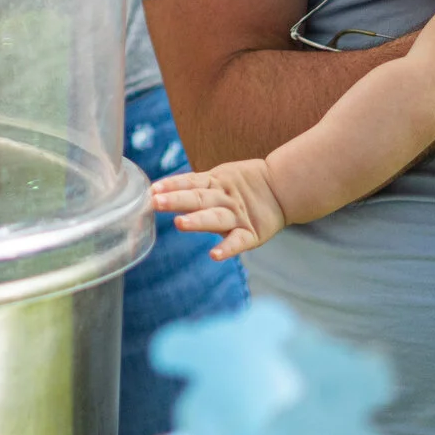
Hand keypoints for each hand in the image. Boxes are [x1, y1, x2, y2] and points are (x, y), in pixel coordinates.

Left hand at [150, 161, 288, 259]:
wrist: (282, 188)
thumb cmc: (243, 187)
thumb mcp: (219, 178)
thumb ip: (195, 186)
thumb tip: (157, 192)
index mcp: (215, 182)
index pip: (190, 182)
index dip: (172, 185)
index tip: (152, 190)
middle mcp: (224, 198)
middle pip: (198, 198)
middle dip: (177, 200)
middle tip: (156, 202)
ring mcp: (238, 215)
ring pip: (215, 217)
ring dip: (197, 220)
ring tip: (179, 224)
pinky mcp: (251, 233)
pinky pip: (238, 241)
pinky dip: (228, 248)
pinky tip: (214, 255)